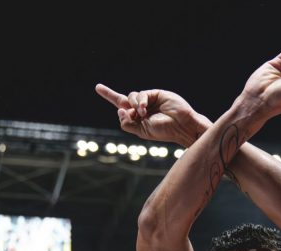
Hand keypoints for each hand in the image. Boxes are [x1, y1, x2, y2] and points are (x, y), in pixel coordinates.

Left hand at [95, 85, 209, 146]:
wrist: (182, 126)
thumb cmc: (165, 131)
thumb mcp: (142, 132)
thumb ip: (128, 123)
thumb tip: (119, 111)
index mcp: (139, 119)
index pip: (122, 110)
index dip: (111, 97)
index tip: (98, 88)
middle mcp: (142, 109)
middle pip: (123, 100)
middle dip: (110, 95)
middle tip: (98, 88)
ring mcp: (149, 101)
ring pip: (130, 98)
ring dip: (133, 106)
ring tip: (143, 114)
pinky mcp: (155, 94)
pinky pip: (140, 95)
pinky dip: (140, 102)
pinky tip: (145, 109)